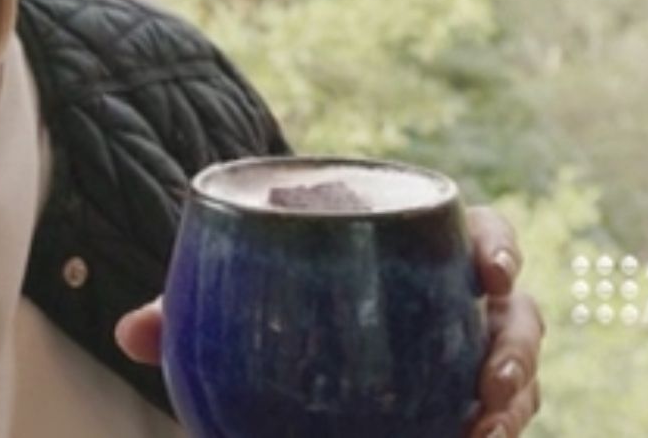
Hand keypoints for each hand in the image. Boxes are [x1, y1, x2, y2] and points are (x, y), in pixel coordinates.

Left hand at [115, 205, 544, 437]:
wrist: (284, 333)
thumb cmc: (272, 289)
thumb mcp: (235, 290)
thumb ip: (189, 308)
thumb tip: (130, 334)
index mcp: (420, 243)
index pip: (481, 230)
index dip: (498, 245)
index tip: (493, 270)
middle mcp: (455, 298)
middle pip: (516, 314)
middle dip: (516, 347)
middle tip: (491, 381)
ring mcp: (462, 353)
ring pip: (513, 376)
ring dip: (511, 404)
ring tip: (483, 430)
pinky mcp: (456, 400)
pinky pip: (488, 419)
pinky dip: (484, 431)